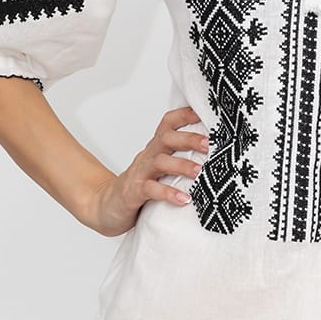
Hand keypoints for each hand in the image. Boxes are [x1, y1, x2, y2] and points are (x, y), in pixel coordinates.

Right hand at [84, 105, 208, 236]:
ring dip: (181, 165)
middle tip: (209, 144)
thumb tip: (213, 150)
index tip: (205, 113)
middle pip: (167, 138)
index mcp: (156, 147)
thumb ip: (180, 156)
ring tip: (199, 172)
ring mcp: (140, 173)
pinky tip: (184, 199)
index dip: (185, 115)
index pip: (168, 123)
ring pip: (160, 162)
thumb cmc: (140, 185)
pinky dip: (168, 194)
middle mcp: (148, 156)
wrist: (107, 206)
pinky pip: (151, 190)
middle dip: (189, 139)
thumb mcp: (160, 167)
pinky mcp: (134, 192)